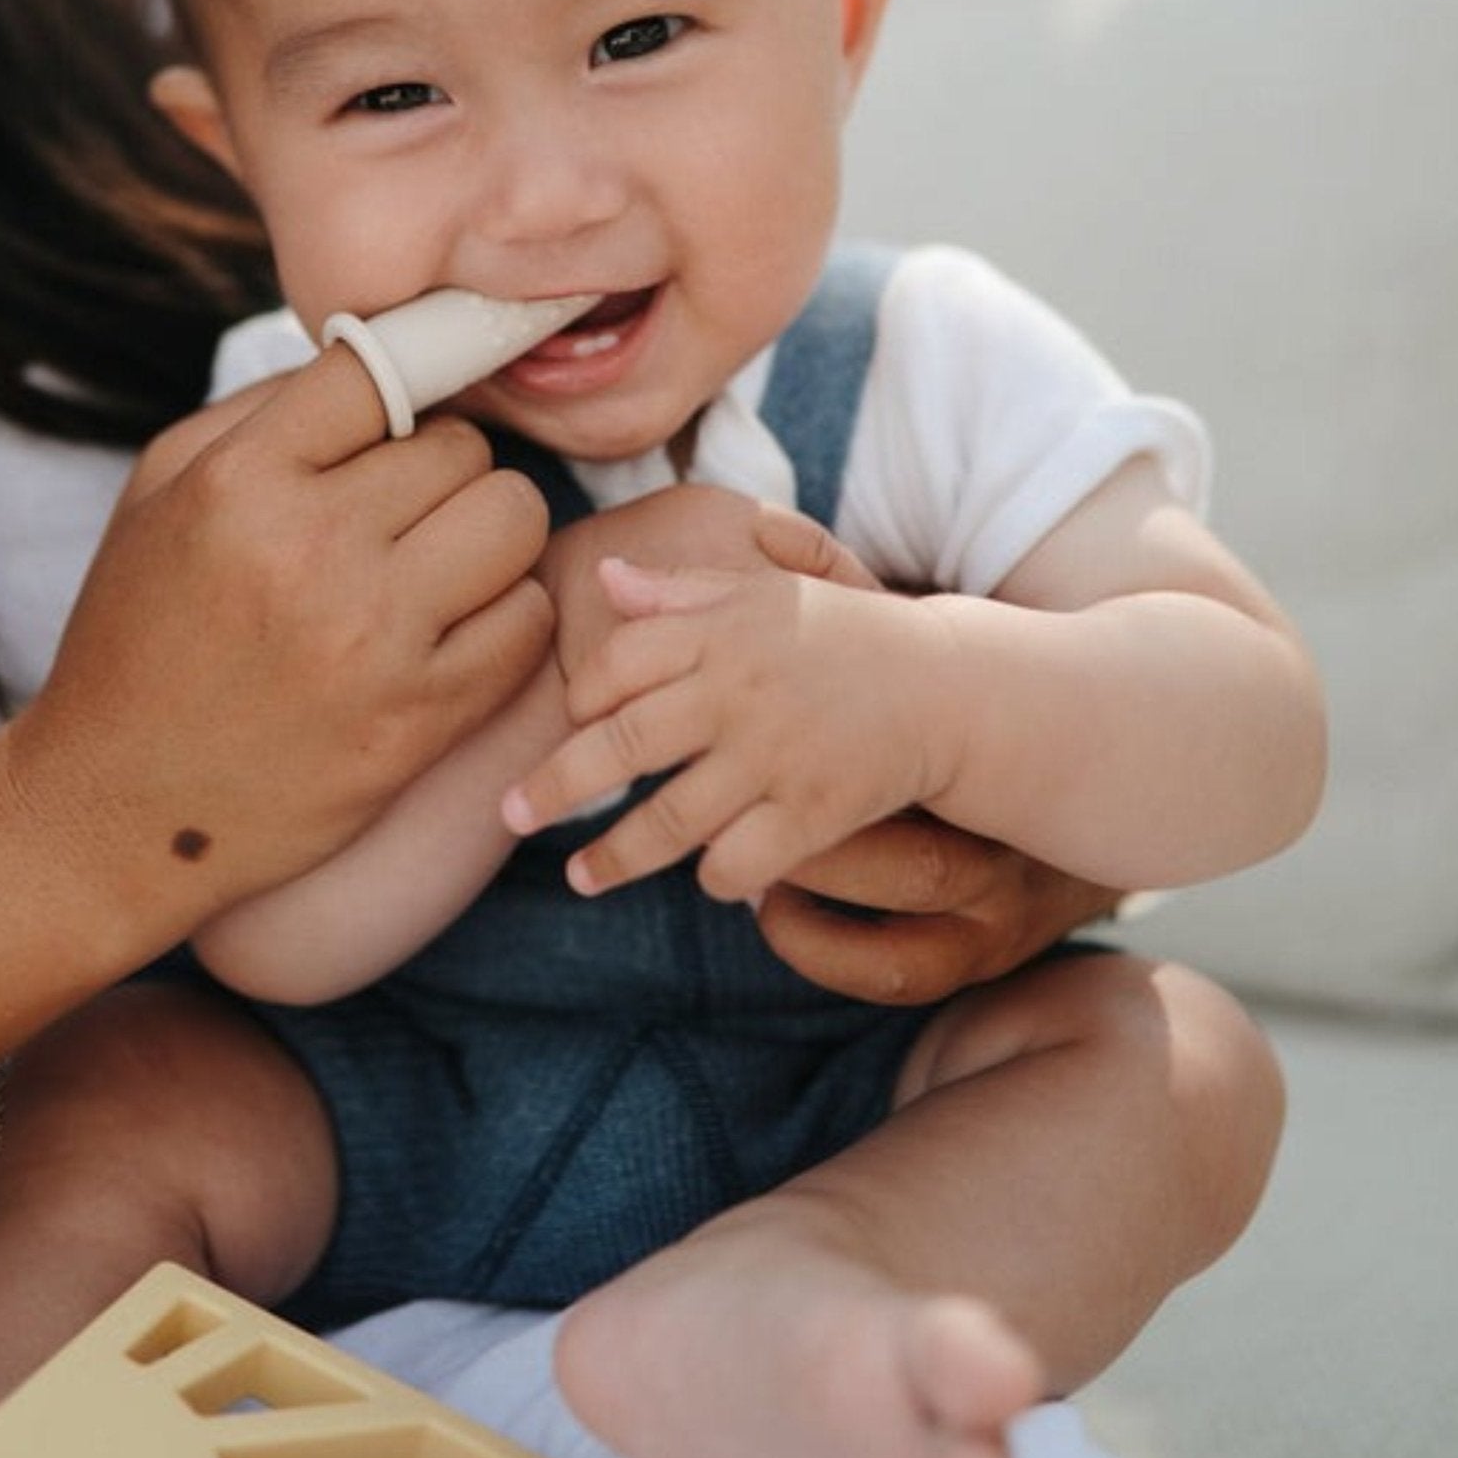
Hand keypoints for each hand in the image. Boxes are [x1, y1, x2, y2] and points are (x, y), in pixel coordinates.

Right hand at [6, 343, 552, 915]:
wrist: (116, 811)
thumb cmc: (138, 640)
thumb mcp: (158, 493)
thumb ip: (263, 411)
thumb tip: (380, 361)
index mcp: (240, 483)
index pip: (382, 369)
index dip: (403, 389)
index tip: (403, 420)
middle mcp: (312, 551)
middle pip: (463, 448)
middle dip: (443, 473)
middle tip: (403, 515)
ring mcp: (373, 640)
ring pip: (516, 519)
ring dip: (489, 536)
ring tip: (437, 566)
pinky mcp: (419, 720)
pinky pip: (529, 620)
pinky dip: (505, 616)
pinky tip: (454, 630)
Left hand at [509, 502, 1114, 999]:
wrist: (948, 684)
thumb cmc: (843, 635)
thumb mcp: (768, 593)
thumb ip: (684, 592)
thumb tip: (605, 578)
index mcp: (719, 631)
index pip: (614, 666)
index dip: (580, 698)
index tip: (569, 721)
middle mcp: (736, 693)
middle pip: (620, 750)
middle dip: (553, 790)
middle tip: (508, 818)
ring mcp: (775, 757)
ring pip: (669, 822)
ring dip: (616, 858)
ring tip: (579, 879)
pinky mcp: (814, 813)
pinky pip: (739, 862)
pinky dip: (716, 877)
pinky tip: (706, 878)